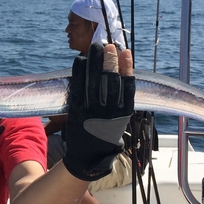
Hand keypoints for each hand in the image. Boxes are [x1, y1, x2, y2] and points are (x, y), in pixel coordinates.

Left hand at [63, 43, 134, 180]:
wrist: (88, 157)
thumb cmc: (105, 134)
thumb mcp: (120, 119)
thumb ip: (121, 99)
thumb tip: (120, 71)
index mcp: (124, 113)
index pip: (127, 85)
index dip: (126, 67)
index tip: (125, 52)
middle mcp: (109, 112)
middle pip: (111, 80)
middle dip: (110, 60)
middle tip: (108, 46)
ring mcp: (92, 111)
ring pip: (95, 80)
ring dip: (95, 61)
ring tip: (96, 46)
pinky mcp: (76, 111)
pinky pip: (77, 86)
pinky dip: (79, 71)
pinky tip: (81, 59)